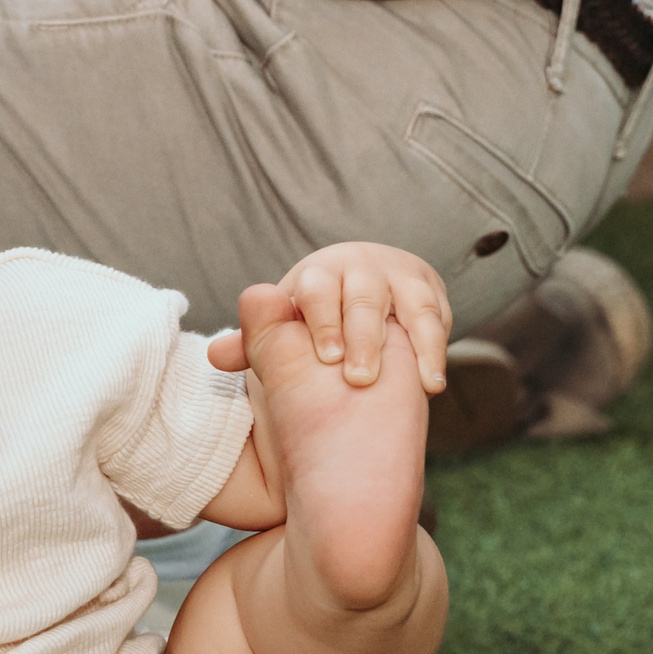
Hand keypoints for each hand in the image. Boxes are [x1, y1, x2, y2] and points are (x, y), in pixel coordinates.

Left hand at [208, 244, 449, 392]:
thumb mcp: (289, 324)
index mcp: (319, 273)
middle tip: (358, 378)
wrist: (367, 280)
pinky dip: (434, 351)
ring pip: (409, 306)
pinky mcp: (429, 292)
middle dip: (363, 337)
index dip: (321, 322)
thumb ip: (256, 344)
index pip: (317, 290)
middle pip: (363, 298)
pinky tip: (430, 385)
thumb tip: (216, 356)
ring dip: (413, 345)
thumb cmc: (316, 312)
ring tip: (416, 386)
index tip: (325, 360)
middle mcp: (361, 267)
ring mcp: (399, 276)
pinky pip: (436, 319)